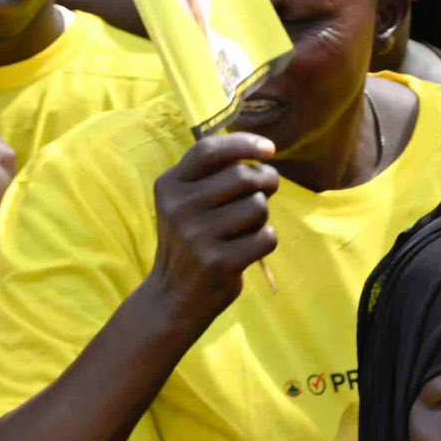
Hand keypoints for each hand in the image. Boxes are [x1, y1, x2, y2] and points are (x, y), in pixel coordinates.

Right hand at [147, 130, 280, 318]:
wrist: (174, 296)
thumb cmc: (191, 240)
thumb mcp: (186, 203)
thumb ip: (215, 175)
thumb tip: (264, 153)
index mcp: (170, 186)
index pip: (209, 150)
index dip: (244, 144)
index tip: (270, 149)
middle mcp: (179, 208)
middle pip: (243, 176)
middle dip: (266, 180)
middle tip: (268, 190)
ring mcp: (197, 236)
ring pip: (258, 206)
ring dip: (262, 216)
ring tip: (245, 229)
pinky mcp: (218, 262)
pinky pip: (266, 237)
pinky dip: (265, 241)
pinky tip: (247, 250)